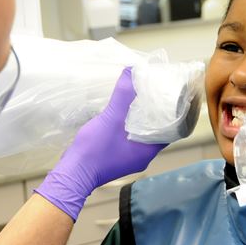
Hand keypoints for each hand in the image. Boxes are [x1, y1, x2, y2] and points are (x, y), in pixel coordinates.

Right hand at [34, 67, 167, 219]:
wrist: (73, 173)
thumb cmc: (95, 150)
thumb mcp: (111, 118)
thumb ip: (123, 94)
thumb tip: (132, 70)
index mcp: (148, 151)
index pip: (171, 131)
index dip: (172, 114)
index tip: (169, 98)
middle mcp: (142, 157)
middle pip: (156, 132)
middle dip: (155, 115)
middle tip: (154, 95)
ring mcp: (128, 159)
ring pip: (141, 136)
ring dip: (141, 121)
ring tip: (139, 101)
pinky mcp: (116, 158)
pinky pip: (129, 140)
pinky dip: (128, 128)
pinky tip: (121, 116)